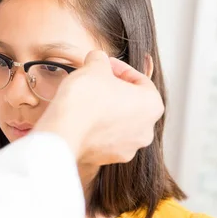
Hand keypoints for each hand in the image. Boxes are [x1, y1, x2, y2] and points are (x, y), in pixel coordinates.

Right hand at [32, 51, 163, 164]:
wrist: (64, 130)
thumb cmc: (85, 99)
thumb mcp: (95, 65)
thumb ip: (101, 60)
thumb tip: (98, 60)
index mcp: (152, 105)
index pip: (141, 80)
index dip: (120, 68)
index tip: (106, 64)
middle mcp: (146, 130)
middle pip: (133, 103)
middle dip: (115, 89)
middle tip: (97, 79)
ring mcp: (128, 147)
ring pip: (120, 122)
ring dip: (107, 109)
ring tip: (88, 97)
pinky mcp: (108, 158)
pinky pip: (106, 137)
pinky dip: (98, 126)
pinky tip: (83, 116)